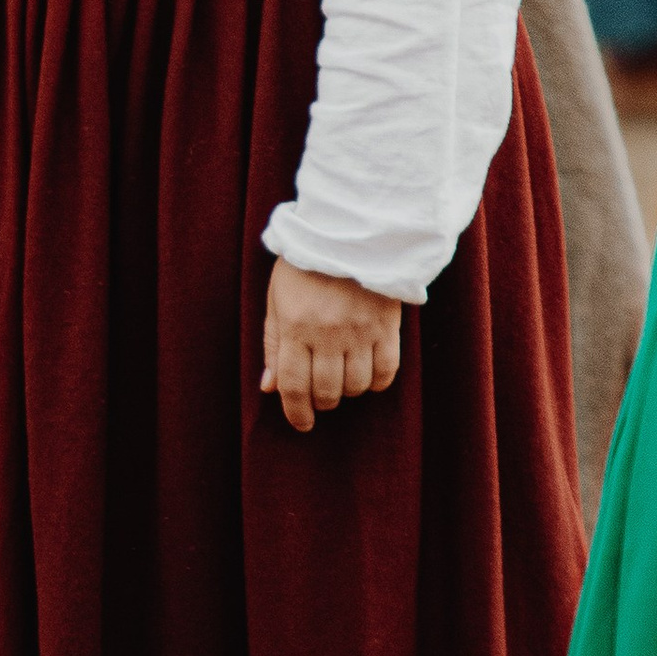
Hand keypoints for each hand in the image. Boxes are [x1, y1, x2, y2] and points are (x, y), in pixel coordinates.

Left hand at [261, 259, 401, 433]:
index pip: (294, 386)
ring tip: (342, 378)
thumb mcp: (277, 301)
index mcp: (295, 327)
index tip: (302, 424)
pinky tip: (367, 375)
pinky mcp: (387, 326)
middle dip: (322, 402)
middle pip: (327, 391)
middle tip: (321, 395)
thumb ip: (272, 346)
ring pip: (356, 386)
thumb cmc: (304, 266)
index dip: (296, 413)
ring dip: (348, 391)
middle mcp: (327, 334)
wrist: (348, 231)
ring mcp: (360, 331)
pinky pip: (386, 372)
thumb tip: (269, 389)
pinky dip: (376, 383)